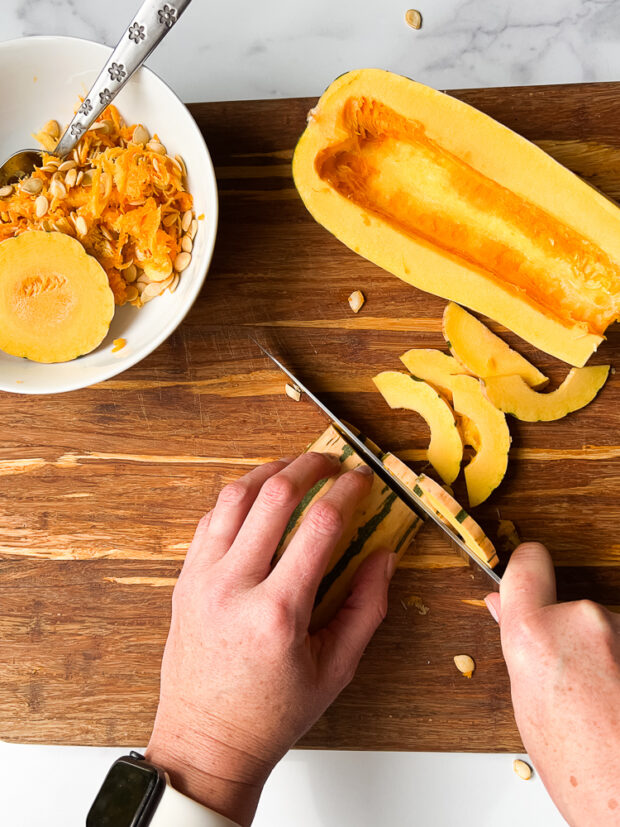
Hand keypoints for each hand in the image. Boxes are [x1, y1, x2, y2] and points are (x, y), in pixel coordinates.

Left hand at [146, 453, 396, 825]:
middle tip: (331, 462)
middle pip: (273, 494)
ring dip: (269, 472)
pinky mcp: (184, 579)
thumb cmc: (272, 714)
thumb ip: (366, 608)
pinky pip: (210, 519)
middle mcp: (233, 586)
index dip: (348, 492)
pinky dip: (237, 499)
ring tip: (294, 468)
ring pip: (234, 496)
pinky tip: (257, 500)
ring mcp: (202, 579)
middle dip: (309, 466)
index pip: (320, 525)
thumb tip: (384, 556)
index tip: (362, 480)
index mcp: (277, 612)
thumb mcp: (335, 669)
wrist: (205, 740)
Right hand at [485, 542, 619, 825]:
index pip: (527, 563)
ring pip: (602, 629)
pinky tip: (618, 700)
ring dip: (600, 655)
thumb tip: (503, 606)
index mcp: (534, 633)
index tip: (527, 574)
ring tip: (600, 702)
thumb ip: (519, 646)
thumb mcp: (528, 705)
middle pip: (569, 606)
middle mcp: (582, 620)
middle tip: (570, 682)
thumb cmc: (583, 773)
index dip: (525, 570)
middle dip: (568, 634)